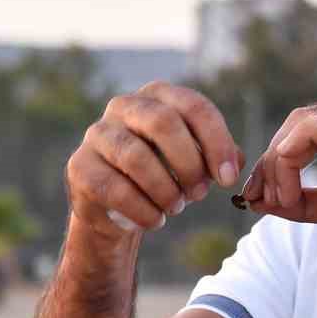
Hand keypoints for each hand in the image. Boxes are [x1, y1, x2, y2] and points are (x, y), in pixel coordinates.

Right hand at [66, 82, 243, 242]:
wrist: (113, 206)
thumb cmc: (161, 175)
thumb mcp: (194, 162)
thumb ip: (218, 157)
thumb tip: (236, 161)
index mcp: (157, 96)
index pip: (193, 106)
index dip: (217, 142)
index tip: (229, 179)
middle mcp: (123, 107)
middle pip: (163, 123)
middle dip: (189, 164)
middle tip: (200, 194)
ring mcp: (97, 135)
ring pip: (137, 158)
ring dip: (166, 190)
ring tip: (176, 207)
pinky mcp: (80, 167)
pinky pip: (116, 189)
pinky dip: (144, 210)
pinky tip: (155, 220)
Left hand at [240, 102, 316, 255]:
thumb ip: (305, 201)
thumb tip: (262, 202)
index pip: (301, 131)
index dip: (273, 162)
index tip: (257, 197)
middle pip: (295, 124)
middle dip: (269, 162)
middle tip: (257, 199)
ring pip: (302, 123)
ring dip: (278, 163)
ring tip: (278, 200)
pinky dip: (293, 152)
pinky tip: (287, 184)